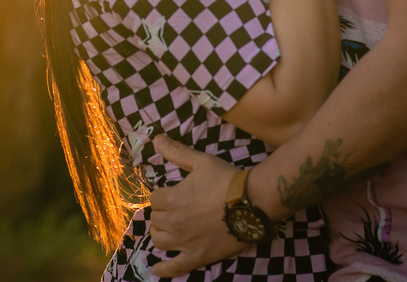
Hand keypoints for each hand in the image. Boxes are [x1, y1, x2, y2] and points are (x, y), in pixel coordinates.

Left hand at [148, 134, 244, 276]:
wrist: (252, 202)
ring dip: (162, 234)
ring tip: (170, 230)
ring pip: (160, 240)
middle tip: (177, 209)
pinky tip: (156, 270)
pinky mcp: (197, 256)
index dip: (163, 195)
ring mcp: (184, 242)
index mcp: (172, 199)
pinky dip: (163, 270)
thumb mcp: (201, 161)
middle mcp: (174, 222)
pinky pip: (174, 267)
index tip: (173, 193)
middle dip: (164, 213)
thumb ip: (177, 151)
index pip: (155, 199)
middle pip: (156, 219)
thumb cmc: (226, 180)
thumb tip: (156, 138)